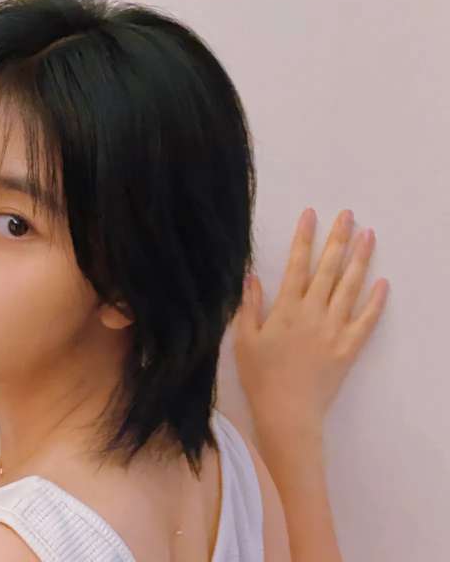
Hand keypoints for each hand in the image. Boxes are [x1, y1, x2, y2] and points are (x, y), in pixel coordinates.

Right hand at [233, 208, 389, 437]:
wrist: (287, 412)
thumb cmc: (260, 376)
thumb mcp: (244, 339)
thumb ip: (248, 306)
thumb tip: (251, 276)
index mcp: (285, 309)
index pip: (296, 264)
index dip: (304, 238)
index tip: (311, 215)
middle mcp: (312, 313)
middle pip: (328, 269)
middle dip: (337, 239)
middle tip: (347, 215)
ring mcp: (334, 329)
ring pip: (350, 287)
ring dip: (360, 260)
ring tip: (368, 235)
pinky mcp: (348, 347)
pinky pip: (366, 320)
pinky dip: (375, 301)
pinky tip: (382, 283)